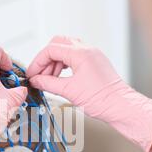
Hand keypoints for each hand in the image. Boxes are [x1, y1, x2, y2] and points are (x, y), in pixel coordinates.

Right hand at [28, 36, 151, 151]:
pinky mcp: (94, 62)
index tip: (32, 74)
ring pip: (66, 49)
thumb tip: (36, 80)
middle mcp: (87, 50)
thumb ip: (48, 83)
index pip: (51, 49)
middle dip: (46, 59)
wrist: (120, 106)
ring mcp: (92, 55)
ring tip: (49, 79)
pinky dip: (64, 65)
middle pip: (58, 44)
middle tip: (39, 75)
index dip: (38, 62)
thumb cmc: (101, 99)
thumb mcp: (69, 91)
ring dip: (54, 62)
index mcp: (81, 53)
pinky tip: (60, 78)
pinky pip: (74, 56)